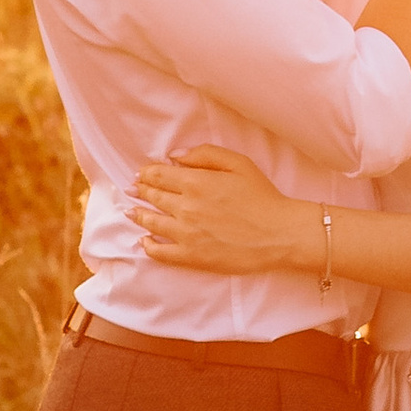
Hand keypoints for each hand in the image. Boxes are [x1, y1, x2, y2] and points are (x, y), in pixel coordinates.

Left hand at [130, 145, 318, 277]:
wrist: (279, 233)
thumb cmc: (262, 196)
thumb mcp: (238, 163)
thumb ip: (205, 154)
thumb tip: (175, 157)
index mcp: (195, 182)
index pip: (159, 175)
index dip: (147, 174)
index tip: (142, 174)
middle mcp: (185, 207)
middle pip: (153, 197)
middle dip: (140, 192)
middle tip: (131, 190)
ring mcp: (186, 234)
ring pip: (151, 223)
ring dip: (139, 215)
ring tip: (132, 212)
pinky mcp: (192, 256)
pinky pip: (161, 253)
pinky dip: (148, 246)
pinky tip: (144, 242)